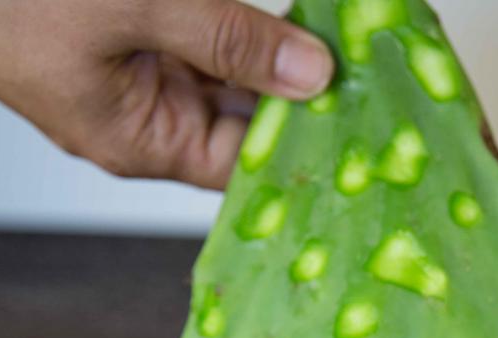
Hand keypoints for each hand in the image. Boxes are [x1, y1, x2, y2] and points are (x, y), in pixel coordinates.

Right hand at [0, 0, 333, 188]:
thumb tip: (314, 72)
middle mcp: (145, 123)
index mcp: (142, 143)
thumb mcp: (138, 8)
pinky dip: (234, 31)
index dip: (305, 138)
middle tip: (367, 69)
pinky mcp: (130, 42)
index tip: (365, 113)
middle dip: (299, 92)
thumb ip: (230, 38)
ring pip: (226, 77)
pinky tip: (284, 20)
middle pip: (243, 120)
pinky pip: (199, 45)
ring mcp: (136, 82)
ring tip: (335, 36)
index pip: (246, 163)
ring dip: (270, 53)